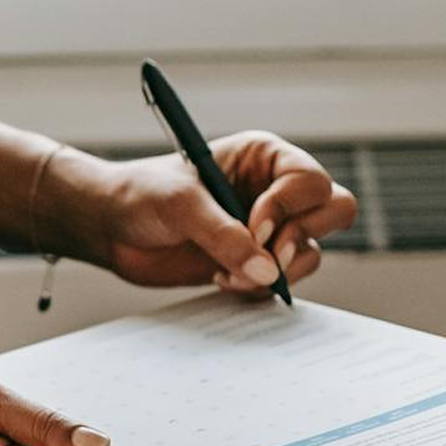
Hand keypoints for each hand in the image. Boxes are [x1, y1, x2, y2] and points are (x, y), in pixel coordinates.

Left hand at [62, 131, 357, 295]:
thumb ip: (223, 235)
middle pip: (334, 210)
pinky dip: (259, 288)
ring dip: (278, 271)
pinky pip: (284, 280)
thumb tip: (268, 271)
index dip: (288, 209)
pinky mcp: (255, 261)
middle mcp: (275, 189)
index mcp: (264, 157)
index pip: (310, 181)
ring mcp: (269, 228)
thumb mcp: (179, 205)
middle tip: (265, 257)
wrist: (110, 228)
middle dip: (302, 239)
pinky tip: (220, 279)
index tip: (254, 230)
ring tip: (227, 273)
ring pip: (313, 251)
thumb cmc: (140, 196)